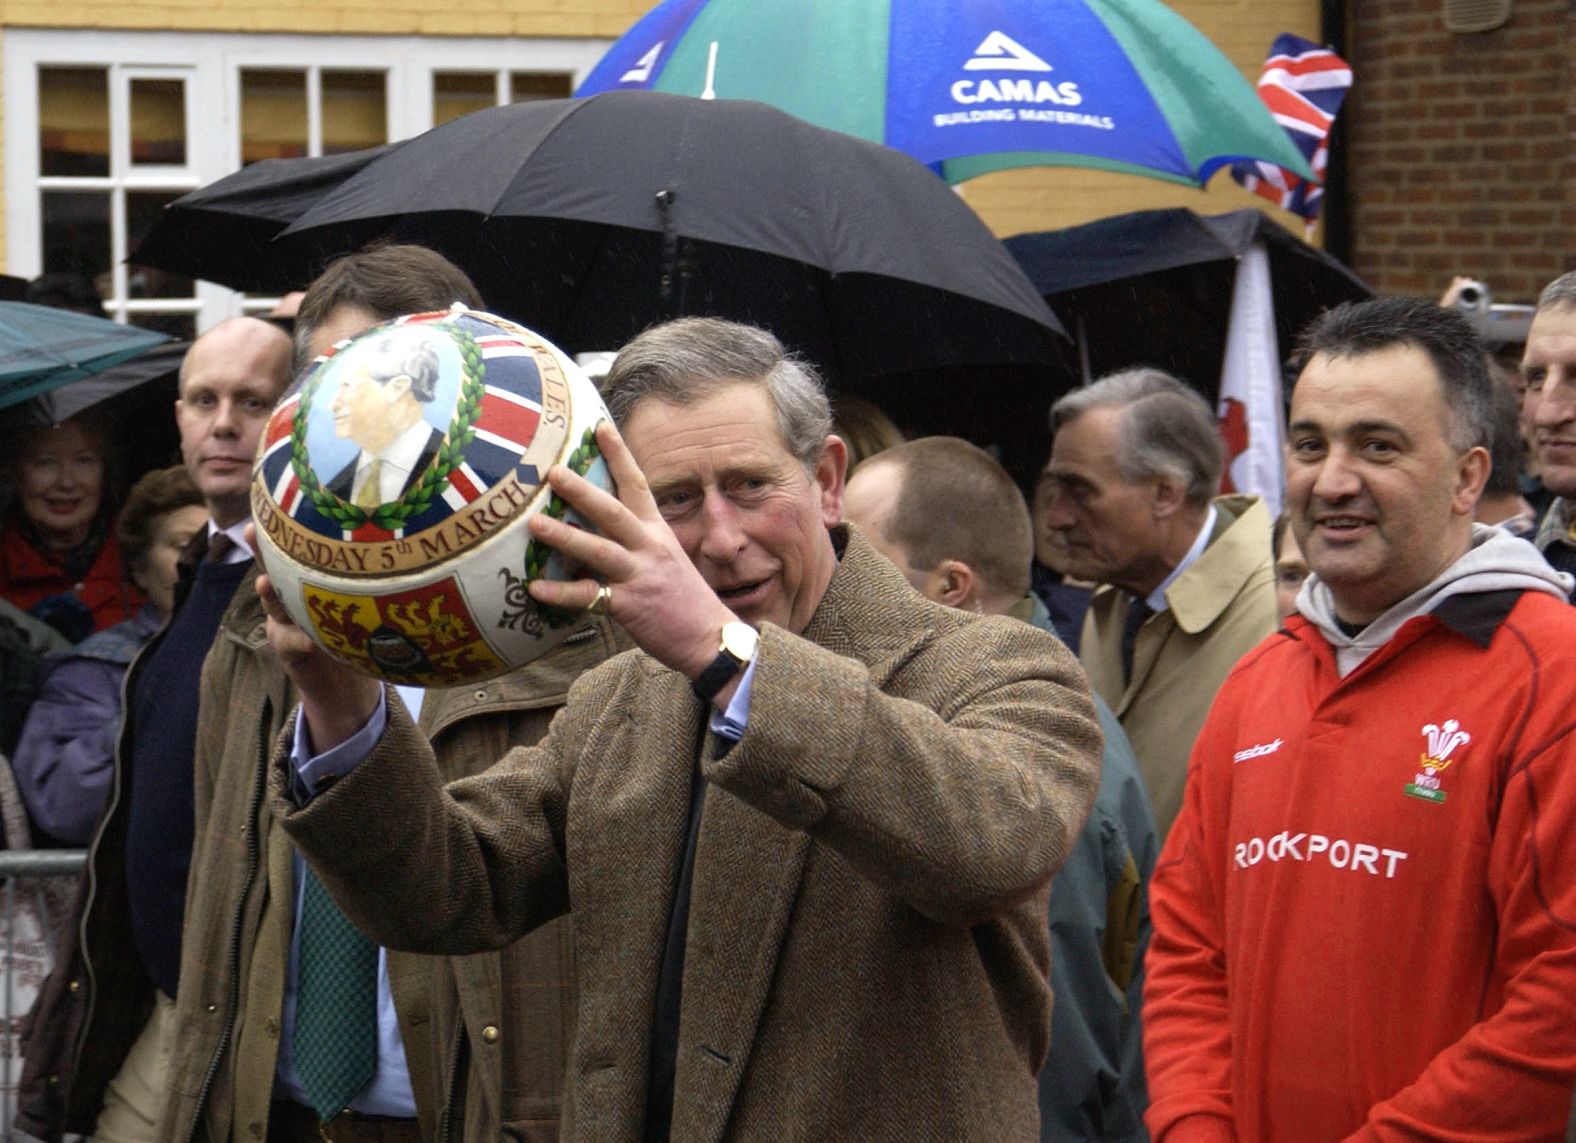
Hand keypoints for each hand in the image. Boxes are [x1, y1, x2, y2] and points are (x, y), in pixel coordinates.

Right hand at [247, 523, 381, 753]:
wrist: (346, 681)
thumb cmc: (361, 630)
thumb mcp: (367, 600)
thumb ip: (372, 577)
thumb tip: (402, 534)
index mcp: (308, 579)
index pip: (294, 550)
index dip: (283, 531)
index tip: (276, 509)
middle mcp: (290, 596)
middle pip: (273, 569)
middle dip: (262, 552)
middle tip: (253, 532)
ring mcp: (284, 622)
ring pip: (273, 604)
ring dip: (269, 594)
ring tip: (264, 583)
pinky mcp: (287, 649)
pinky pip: (290, 642)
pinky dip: (300, 639)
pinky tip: (309, 639)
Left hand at [526, 421, 736, 678]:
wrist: (709, 639)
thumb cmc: (684, 600)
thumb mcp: (667, 559)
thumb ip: (637, 541)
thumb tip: (599, 527)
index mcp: (658, 532)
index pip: (638, 484)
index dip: (619, 455)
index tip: (600, 428)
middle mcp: (650, 547)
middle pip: (613, 511)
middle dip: (582, 490)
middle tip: (552, 471)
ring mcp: (640, 575)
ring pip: (599, 549)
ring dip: (565, 535)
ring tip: (534, 522)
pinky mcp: (630, 605)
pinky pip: (589, 597)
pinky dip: (561, 593)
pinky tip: (535, 588)